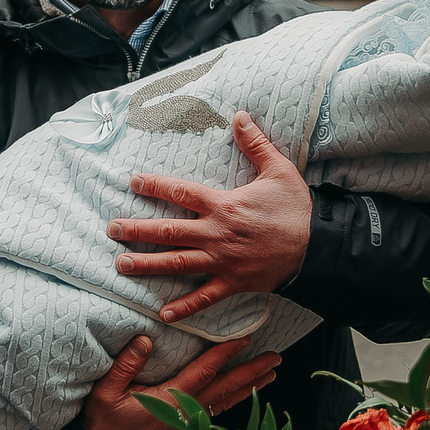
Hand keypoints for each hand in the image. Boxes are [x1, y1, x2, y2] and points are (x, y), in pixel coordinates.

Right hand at [78, 334, 280, 429]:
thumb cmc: (102, 421)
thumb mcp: (106, 390)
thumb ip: (126, 364)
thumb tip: (146, 339)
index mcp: (169, 400)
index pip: (204, 372)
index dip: (225, 354)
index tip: (244, 338)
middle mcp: (184, 412)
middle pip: (225, 388)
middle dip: (252, 372)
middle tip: (275, 358)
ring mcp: (187, 422)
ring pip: (225, 400)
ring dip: (249, 386)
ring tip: (270, 374)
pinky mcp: (185, 427)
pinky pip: (216, 409)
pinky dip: (234, 399)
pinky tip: (245, 393)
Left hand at [109, 112, 311, 324]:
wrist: (317, 247)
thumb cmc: (297, 209)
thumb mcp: (279, 170)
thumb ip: (255, 143)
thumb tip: (239, 115)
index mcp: (223, 205)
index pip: (180, 192)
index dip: (154, 186)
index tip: (133, 182)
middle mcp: (216, 234)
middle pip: (168, 231)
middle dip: (137, 230)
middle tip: (112, 230)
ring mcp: (222, 261)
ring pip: (176, 263)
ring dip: (147, 265)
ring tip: (121, 265)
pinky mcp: (233, 283)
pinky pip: (204, 297)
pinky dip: (184, 306)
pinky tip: (163, 313)